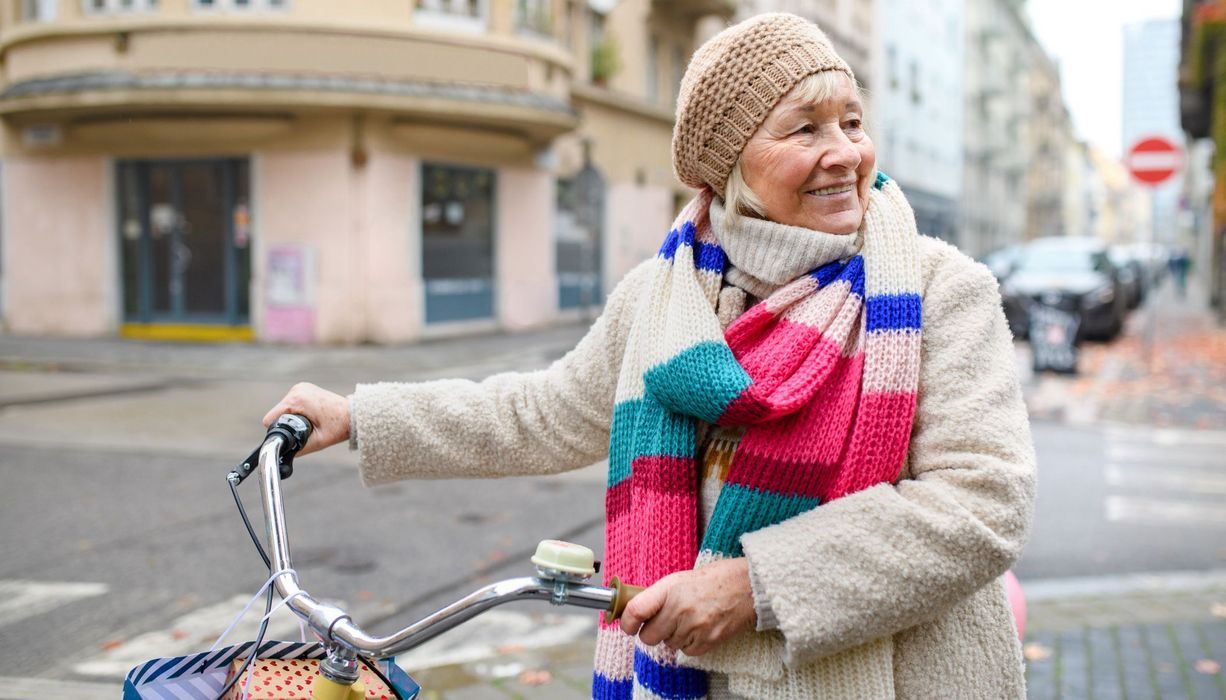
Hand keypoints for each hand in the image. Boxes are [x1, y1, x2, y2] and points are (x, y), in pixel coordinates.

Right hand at [262, 382, 350, 455]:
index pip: (272, 418)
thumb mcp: (317, 442)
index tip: (290, 436)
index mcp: (298, 399)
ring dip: (292, 418)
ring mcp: (301, 387)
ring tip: (310, 423)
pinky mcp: (304, 389)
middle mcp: (297, 390)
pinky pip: (292, 404)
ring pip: (284, 409)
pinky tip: (310, 416)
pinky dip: (297, 412)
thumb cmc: (339, 427)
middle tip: (305, 429)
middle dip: (287, 424)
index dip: (278, 430)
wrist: (353, 415)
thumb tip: (283, 455)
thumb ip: (297, 449)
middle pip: (278, 413)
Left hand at [618, 558, 756, 656]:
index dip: (626, 622)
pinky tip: (699, 628)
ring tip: (688, 619)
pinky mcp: (708, 641)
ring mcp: (695, 627)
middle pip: (649, 637)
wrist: (748, 585)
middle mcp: (680, 609)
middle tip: (662, 622)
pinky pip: (687, 652)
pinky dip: (689, 644)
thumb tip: (639, 612)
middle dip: (652, 632)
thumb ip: (660, 595)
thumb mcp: (681, 578)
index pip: (636, 611)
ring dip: (673, 637)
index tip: (627, 625)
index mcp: (670, 589)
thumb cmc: (715, 578)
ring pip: (669, 644)